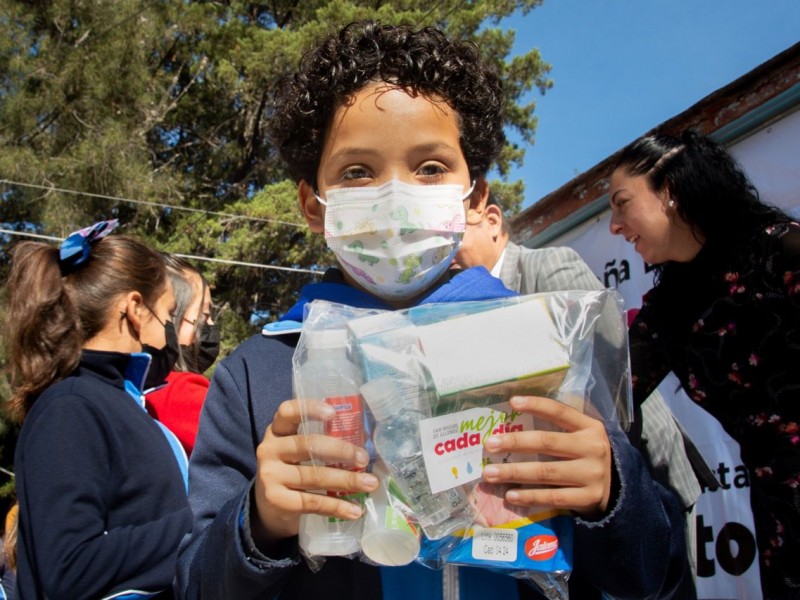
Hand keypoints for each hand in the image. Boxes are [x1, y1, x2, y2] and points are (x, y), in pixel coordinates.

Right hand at [250, 399, 377, 547]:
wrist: (269, 506)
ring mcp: (270, 475)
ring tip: (370, 484)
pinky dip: (337, 506)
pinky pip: (312, 502)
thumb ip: (319, 442)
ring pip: (314, 476)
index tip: (334, 413)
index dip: (310, 409)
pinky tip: (355, 510)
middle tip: (364, 458)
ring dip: (347, 480)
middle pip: (308, 445)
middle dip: (341, 451)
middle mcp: (269, 449)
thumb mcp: (297, 451)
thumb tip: (364, 444)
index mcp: (277, 430)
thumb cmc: (293, 469)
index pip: (287, 412)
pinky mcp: (276, 500)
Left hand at [482, 395, 611, 517]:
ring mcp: (591, 474)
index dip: (537, 405)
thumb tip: (515, 418)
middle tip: (490, 444)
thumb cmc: (588, 457)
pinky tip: (510, 495)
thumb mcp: (583, 436)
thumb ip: (559, 427)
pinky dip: (530, 497)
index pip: (560, 412)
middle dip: (515, 443)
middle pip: (547, 442)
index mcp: (590, 427)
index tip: (513, 402)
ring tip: (490, 473)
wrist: (619, 489)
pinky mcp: (588, 498)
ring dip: (514, 472)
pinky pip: (553, 497)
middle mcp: (592, 448)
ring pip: (546, 472)